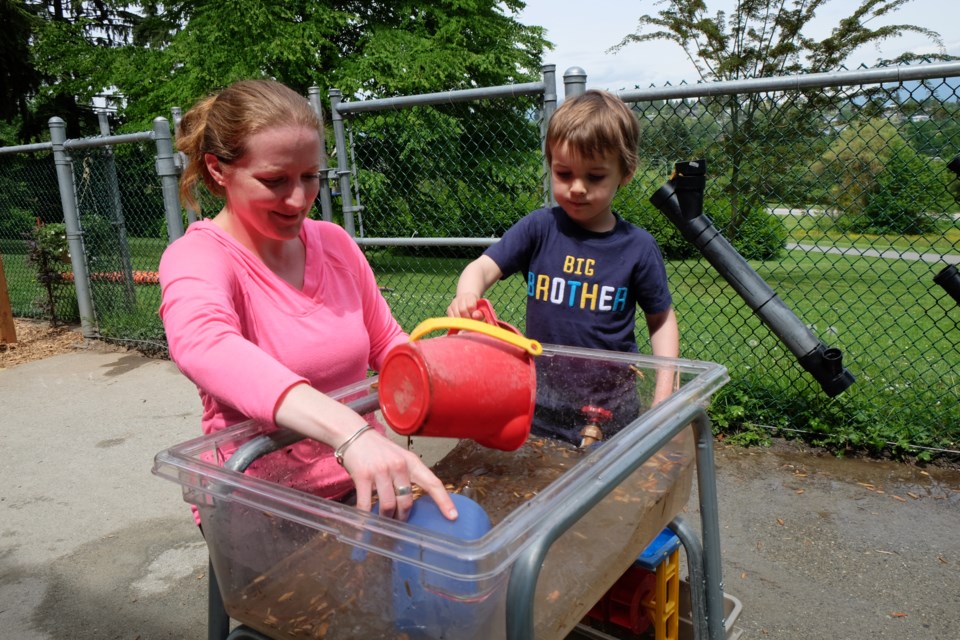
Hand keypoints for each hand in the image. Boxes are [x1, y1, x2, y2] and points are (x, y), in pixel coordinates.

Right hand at [340, 429, 457, 521]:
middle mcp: (398, 466)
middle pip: (407, 501)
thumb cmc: (378, 450)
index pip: (432, 483)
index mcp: (411, 462)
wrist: (354, 435)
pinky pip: (366, 504)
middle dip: (404, 516)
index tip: (453, 516)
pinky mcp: (363, 477)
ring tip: (384, 521)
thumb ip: (407, 476)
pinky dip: (365, 518)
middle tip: (400, 521)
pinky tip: (364, 526)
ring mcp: (380, 471)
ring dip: (387, 518)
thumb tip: (411, 502)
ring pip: (389, 505)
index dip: (444, 501)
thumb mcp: (399, 458)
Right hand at [446, 293, 485, 319]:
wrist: (468, 301)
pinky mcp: (449, 308)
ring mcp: (453, 303)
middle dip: (467, 319)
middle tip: (470, 322)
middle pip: (462, 310)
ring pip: (456, 315)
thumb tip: (475, 316)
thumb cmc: (476, 308)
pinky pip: (451, 317)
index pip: (470, 306)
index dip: (473, 314)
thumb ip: (480, 313)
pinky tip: (460, 323)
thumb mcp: (481, 309)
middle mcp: (460, 298)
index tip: (475, 318)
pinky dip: (456, 322)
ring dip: (461, 322)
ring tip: (466, 323)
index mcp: (470, 297)